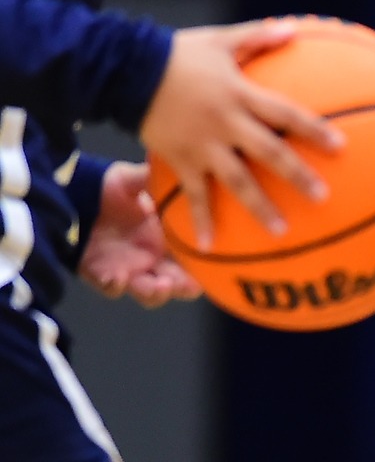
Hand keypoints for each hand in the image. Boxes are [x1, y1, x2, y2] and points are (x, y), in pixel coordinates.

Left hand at [78, 162, 201, 307]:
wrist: (72, 194)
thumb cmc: (109, 188)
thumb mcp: (135, 179)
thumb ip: (156, 178)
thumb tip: (182, 169)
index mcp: (166, 240)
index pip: (193, 260)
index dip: (206, 268)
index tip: (216, 269)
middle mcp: (151, 259)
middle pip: (177, 283)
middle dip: (185, 287)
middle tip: (190, 284)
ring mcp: (127, 269)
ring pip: (148, 292)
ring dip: (156, 293)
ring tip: (161, 285)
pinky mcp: (100, 274)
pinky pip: (110, 287)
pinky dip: (115, 286)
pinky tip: (118, 278)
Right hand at [139, 20, 342, 249]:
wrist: (124, 69)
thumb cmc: (178, 53)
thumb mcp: (220, 40)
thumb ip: (258, 37)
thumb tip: (293, 28)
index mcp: (241, 94)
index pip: (286, 113)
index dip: (314, 129)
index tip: (341, 147)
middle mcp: (226, 123)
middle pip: (269, 152)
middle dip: (297, 176)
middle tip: (323, 198)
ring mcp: (202, 145)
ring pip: (236, 181)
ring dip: (259, 208)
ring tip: (282, 233)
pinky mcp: (179, 159)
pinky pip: (193, 194)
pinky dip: (201, 220)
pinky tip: (209, 247)